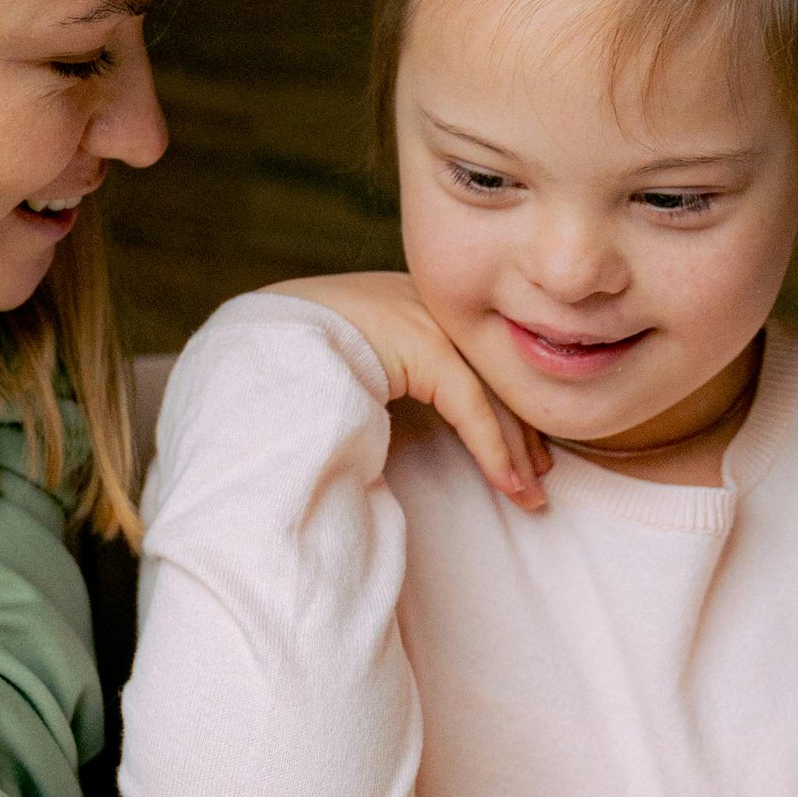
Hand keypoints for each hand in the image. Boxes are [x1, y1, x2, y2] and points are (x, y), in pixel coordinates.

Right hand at [266, 271, 550, 508]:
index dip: (500, 403)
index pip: (472, 356)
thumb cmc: (293, 359)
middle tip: (538, 473)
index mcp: (408, 301)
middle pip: (493, 371)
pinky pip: (472, 407)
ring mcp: (429, 320)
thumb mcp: (351, 359)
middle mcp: (428, 303)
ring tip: (531, 495)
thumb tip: (398, 408)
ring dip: (515, 451)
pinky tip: (509, 485)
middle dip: (520, 427)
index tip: (519, 444)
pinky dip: (494, 451)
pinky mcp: (426, 347)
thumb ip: (386, 371)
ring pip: (491, 391)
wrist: (259, 339)